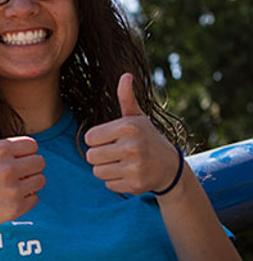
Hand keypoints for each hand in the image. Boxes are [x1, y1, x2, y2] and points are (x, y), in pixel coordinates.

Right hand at [0, 95, 45, 233]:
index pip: (33, 145)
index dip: (24, 152)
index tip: (12, 159)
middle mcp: (7, 168)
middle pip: (40, 162)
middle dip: (29, 167)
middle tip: (13, 173)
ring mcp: (12, 188)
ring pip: (41, 179)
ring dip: (30, 183)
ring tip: (12, 185)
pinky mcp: (16, 207)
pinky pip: (36, 198)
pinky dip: (26, 199)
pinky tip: (9, 198)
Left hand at [85, 73, 178, 194]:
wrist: (170, 166)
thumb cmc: (147, 137)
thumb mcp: (137, 117)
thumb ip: (126, 97)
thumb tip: (125, 75)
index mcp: (128, 126)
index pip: (90, 138)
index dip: (96, 140)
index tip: (109, 140)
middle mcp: (131, 146)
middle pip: (91, 156)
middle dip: (99, 156)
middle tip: (114, 153)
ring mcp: (135, 167)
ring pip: (97, 171)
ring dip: (105, 169)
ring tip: (121, 163)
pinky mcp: (135, 185)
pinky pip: (108, 184)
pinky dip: (115, 181)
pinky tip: (128, 174)